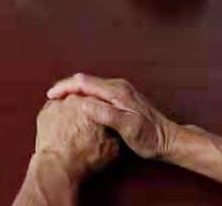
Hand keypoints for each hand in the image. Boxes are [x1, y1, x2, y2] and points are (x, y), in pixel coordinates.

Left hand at [32, 96, 120, 184]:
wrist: (59, 165)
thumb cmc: (86, 156)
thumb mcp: (114, 145)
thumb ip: (116, 127)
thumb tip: (117, 123)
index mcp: (93, 102)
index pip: (101, 98)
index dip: (104, 107)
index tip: (104, 116)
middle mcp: (73, 98)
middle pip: (83, 97)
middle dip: (87, 106)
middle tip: (89, 121)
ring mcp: (56, 103)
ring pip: (67, 101)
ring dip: (72, 110)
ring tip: (75, 126)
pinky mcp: (44, 112)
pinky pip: (54, 109)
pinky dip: (59, 115)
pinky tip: (63, 127)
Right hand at [46, 74, 182, 160]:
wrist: (170, 140)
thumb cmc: (149, 137)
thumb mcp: (127, 127)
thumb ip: (105, 113)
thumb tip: (83, 103)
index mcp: (116, 91)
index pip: (84, 82)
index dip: (65, 88)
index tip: (51, 96)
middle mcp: (118, 86)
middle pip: (85, 81)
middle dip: (66, 87)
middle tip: (51, 98)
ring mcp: (121, 90)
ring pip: (90, 85)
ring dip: (74, 90)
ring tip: (60, 100)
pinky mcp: (122, 97)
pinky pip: (96, 91)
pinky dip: (83, 94)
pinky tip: (79, 104)